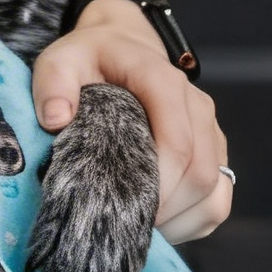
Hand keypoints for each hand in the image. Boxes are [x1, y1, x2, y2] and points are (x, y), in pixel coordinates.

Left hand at [32, 0, 231, 244]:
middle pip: (201, 173)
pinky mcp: (215, 151)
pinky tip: (157, 222)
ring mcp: (211, 131)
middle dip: (165, 208)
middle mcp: (197, 106)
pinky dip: (192, 220)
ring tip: (137, 224)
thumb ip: (53, 83)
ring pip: (215, 189)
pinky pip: (218, 198)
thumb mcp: (61, 59)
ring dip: (180, 218)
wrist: (123, 47)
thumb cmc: (91, 58)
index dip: (157, 185)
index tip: (122, 208)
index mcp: (164, 83)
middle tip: (123, 223)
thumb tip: (55, 119)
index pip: (178, 143)